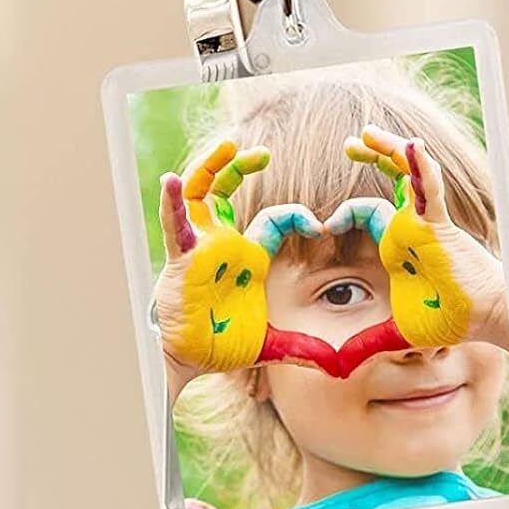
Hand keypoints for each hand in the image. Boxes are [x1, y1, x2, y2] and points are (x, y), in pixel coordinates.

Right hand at [153, 140, 335, 395]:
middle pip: (226, 189)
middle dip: (240, 166)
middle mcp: (222, 242)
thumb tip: (336, 363)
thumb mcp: (270, 342)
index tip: (320, 224)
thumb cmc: (223, 345)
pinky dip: (172, 203)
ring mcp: (200, 246)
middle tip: (262, 153)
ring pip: (200, 194)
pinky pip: (174, 225)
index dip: (296, 216)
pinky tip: (172, 182)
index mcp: (248, 255)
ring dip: (211, 167)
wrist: (191, 363)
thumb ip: (301, 346)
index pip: (273, 220)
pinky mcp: (181, 259)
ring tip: (229, 145)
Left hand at [328, 127, 508, 365]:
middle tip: (349, 144)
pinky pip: (429, 188)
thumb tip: (336, 365)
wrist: (484, 319)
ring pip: (407, 173)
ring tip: (366, 133)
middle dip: (370, 158)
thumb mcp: (396, 331)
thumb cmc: (449, 320)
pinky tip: (411, 147)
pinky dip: (420, 167)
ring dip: (388, 150)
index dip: (344, 213)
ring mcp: (425, 221)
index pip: (367, 212)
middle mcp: (410, 226)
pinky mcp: (440, 223)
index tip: (322, 226)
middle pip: (389, 181)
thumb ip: (367, 342)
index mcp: (397, 244)